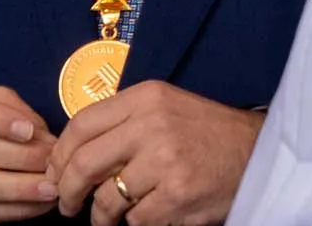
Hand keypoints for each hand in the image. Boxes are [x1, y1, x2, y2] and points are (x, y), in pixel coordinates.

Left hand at [48, 81, 262, 225]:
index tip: (54, 170)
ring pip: (108, 198)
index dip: (60, 153)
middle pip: (85, 162)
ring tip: (102, 219)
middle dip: (67, 190)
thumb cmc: (204, 132)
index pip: (81, 124)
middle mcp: (152, 125)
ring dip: (99, 215)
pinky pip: (137, 220)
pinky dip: (133, 224)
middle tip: (65, 204)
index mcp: (144, 98)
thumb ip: (123, 120)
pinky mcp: (178, 195)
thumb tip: (74, 149)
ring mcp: (165, 161)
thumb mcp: (164, 107)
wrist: (257, 152)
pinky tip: (141, 218)